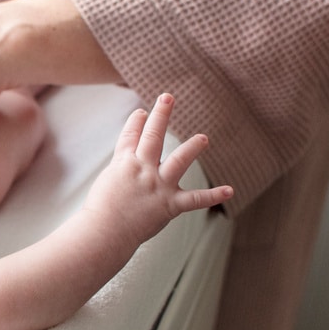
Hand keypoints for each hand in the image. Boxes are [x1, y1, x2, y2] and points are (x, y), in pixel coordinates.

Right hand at [85, 93, 233, 246]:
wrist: (103, 232)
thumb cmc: (99, 212)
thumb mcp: (106, 183)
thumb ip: (121, 172)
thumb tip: (129, 168)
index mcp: (123, 163)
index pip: (130, 136)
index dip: (136, 122)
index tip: (142, 112)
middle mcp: (142, 169)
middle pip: (153, 136)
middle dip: (161, 115)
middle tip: (168, 97)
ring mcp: (157, 185)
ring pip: (179, 160)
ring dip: (193, 147)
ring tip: (203, 139)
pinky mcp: (169, 204)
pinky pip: (195, 199)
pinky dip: (213, 196)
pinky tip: (229, 190)